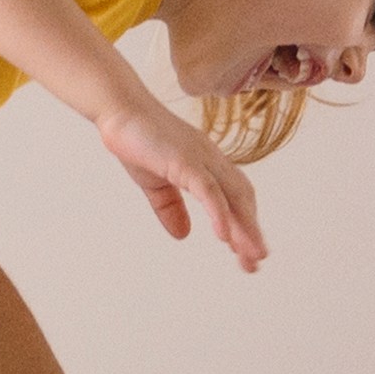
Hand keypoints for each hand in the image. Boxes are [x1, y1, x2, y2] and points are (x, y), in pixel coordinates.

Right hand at [96, 94, 266, 271]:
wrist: (118, 111)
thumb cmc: (137, 141)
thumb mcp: (156, 185)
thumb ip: (170, 209)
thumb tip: (183, 235)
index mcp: (207, 165)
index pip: (235, 198)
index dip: (244, 224)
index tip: (247, 253)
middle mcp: (212, 161)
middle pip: (242, 199)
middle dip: (251, 232)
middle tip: (256, 262)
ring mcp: (201, 159)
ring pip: (232, 196)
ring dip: (244, 228)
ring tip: (251, 255)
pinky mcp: (185, 160)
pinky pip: (208, 190)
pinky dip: (219, 213)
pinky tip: (224, 236)